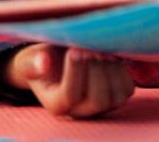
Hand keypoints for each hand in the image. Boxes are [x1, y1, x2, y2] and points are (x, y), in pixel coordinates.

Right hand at [1, 44, 134, 117]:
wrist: (61, 58)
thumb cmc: (45, 57)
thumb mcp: (31, 58)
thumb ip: (32, 62)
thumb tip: (43, 63)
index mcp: (56, 104)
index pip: (70, 96)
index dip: (75, 72)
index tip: (74, 49)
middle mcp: (80, 111)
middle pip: (97, 100)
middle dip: (96, 71)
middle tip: (90, 47)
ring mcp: (101, 105)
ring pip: (115, 96)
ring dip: (111, 69)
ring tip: (100, 47)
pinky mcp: (117, 95)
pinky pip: (127, 88)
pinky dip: (122, 69)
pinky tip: (110, 52)